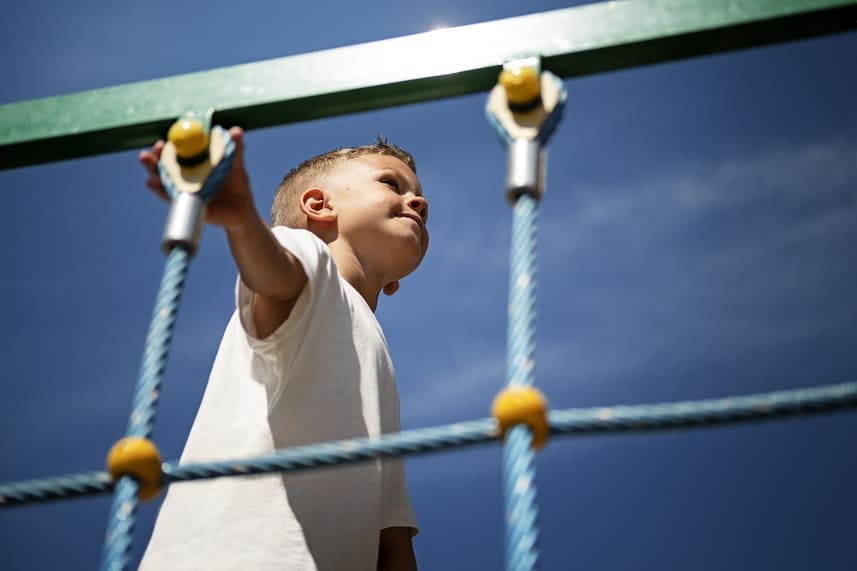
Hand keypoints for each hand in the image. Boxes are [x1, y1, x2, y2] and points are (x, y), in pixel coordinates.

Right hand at [138, 126, 255, 228]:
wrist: (242, 209)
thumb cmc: (237, 183)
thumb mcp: (236, 164)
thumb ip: (235, 149)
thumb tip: (236, 131)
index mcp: (193, 161)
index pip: (174, 151)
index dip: (165, 146)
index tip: (161, 142)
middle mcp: (183, 174)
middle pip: (162, 164)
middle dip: (152, 157)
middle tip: (150, 152)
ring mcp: (182, 189)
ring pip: (161, 179)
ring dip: (152, 170)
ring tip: (146, 160)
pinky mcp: (185, 202)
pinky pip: (168, 196)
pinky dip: (159, 190)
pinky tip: (152, 183)